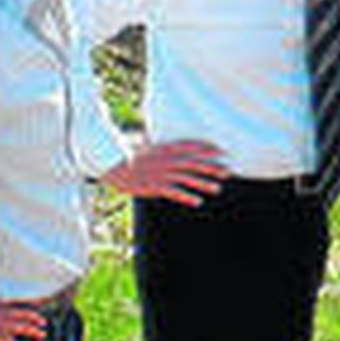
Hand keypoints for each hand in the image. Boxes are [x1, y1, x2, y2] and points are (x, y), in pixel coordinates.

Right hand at [104, 140, 227, 203]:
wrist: (112, 164)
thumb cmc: (126, 154)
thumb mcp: (143, 144)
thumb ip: (155, 143)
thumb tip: (154, 139)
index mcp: (166, 148)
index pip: (191, 146)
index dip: (207, 148)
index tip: (221, 151)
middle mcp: (167, 159)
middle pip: (195, 162)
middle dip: (212, 167)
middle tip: (228, 171)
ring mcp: (162, 173)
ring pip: (188, 178)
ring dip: (204, 183)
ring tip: (217, 188)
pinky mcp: (155, 186)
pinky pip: (174, 192)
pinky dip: (187, 197)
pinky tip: (198, 201)